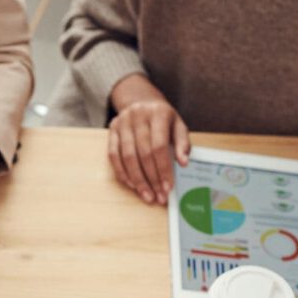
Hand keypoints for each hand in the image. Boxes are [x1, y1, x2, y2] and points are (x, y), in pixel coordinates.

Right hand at [108, 75, 190, 204]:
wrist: (140, 100)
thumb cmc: (162, 118)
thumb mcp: (177, 125)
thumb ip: (183, 143)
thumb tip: (184, 163)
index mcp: (158, 113)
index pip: (159, 146)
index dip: (163, 169)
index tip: (167, 187)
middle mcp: (138, 115)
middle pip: (143, 154)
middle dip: (152, 179)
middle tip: (158, 196)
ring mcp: (123, 123)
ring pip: (128, 157)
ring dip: (137, 180)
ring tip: (147, 195)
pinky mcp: (112, 130)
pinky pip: (114, 156)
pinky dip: (123, 173)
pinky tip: (132, 185)